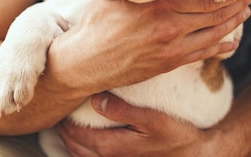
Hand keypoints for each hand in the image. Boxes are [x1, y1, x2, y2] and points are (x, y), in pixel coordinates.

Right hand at [51, 0, 250, 95]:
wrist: (85, 62)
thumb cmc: (96, 23)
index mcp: (158, 5)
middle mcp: (169, 26)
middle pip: (213, 14)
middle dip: (236, 3)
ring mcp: (170, 48)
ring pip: (212, 34)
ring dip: (232, 23)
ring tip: (246, 13)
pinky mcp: (168, 64)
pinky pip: (201, 54)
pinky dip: (219, 46)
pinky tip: (230, 41)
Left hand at [56, 93, 207, 156]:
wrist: (194, 156)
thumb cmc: (175, 135)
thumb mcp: (152, 119)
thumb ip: (123, 110)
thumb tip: (96, 100)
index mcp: (112, 148)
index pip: (76, 134)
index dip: (64, 118)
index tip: (60, 99)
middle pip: (73, 146)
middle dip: (62, 129)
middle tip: (57, 108)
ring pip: (80, 155)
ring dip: (69, 140)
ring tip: (64, 121)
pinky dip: (81, 149)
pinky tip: (83, 137)